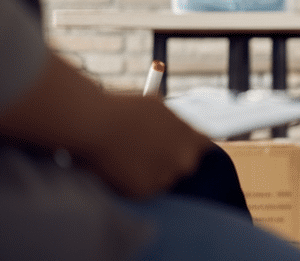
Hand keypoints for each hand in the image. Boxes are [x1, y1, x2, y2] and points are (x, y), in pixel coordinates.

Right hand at [77, 94, 211, 199]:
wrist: (95, 125)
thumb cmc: (124, 110)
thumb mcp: (159, 108)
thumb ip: (174, 124)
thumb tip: (180, 131)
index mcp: (191, 137)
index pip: (204, 147)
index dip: (190, 146)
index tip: (178, 146)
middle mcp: (184, 159)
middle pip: (187, 165)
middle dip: (173, 160)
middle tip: (151, 152)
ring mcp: (165, 176)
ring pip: (165, 179)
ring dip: (154, 172)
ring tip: (131, 156)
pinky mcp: (145, 191)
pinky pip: (146, 189)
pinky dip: (136, 182)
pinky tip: (122, 166)